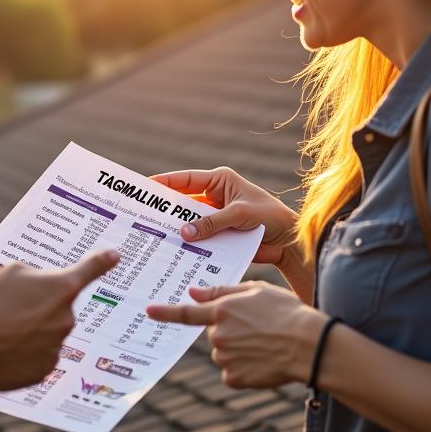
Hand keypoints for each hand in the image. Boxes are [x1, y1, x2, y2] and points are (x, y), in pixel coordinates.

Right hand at [0, 250, 119, 391]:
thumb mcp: (12, 273)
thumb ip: (35, 278)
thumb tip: (40, 289)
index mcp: (62, 288)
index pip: (90, 269)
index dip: (103, 261)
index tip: (115, 256)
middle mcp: (66, 318)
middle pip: (58, 310)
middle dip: (40, 309)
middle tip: (12, 310)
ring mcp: (57, 347)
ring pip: (46, 336)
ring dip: (30, 333)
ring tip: (2, 332)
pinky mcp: (43, 370)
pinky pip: (37, 358)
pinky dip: (23, 354)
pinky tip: (4, 349)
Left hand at [146, 282, 324, 388]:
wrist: (309, 345)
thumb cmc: (287, 312)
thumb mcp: (256, 291)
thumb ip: (222, 291)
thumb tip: (194, 292)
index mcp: (222, 310)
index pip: (186, 312)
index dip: (165, 312)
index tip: (148, 311)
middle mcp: (218, 334)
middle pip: (214, 333)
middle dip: (229, 330)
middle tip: (258, 328)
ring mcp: (224, 358)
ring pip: (223, 352)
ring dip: (237, 349)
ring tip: (264, 344)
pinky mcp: (233, 378)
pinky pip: (231, 372)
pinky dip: (243, 368)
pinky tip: (262, 361)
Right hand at [151, 167, 299, 264]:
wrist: (288, 242)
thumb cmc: (270, 217)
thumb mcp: (239, 214)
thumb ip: (212, 222)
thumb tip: (184, 232)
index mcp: (219, 181)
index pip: (185, 179)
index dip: (164, 182)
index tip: (145, 187)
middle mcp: (214, 197)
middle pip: (183, 202)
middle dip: (166, 209)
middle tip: (142, 215)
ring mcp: (215, 217)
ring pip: (189, 222)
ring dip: (176, 229)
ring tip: (154, 236)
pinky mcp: (218, 235)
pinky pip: (199, 239)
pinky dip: (189, 245)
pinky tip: (174, 252)